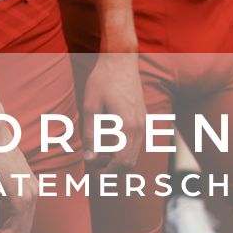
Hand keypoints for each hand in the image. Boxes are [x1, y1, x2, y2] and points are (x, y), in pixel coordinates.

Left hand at [82, 47, 146, 165]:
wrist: (121, 59)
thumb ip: (91, 134)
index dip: (106, 172)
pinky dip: (123, 149)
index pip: (121, 163)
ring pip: (134, 154)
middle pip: (130, 163)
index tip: (91, 172)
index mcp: (127, 127)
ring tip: (98, 155)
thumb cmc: (102, 80)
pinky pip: (136, 142)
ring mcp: (143, 122)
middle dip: (112, 170)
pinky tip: (107, 142)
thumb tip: (89, 159)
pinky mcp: (143, 117)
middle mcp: (139, 127)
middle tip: (93, 168)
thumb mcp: (90, 107)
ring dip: (117, 160)